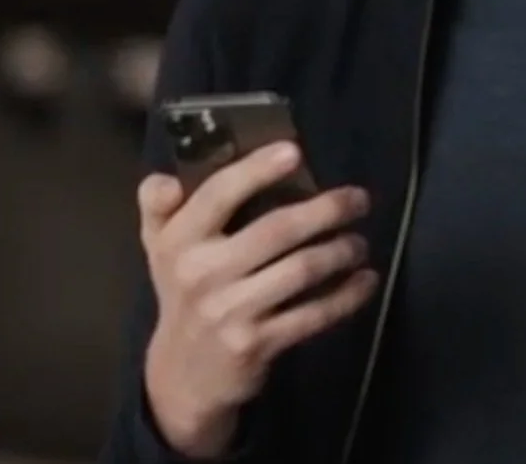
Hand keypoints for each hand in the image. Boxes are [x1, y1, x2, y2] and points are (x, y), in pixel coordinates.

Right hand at [138, 142, 378, 458]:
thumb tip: (167, 179)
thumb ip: (159, 206)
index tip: (294, 151)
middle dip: (326, 210)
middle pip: (276, 230)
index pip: (217, 196)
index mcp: (179, 241)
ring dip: (341, 251)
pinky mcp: (256, 344)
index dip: (255, 171)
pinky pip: (313, 315)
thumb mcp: (160, 247)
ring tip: (359, 242)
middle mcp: (202, 273)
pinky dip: (347, 296)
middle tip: (359, 199)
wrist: (183, 374)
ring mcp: (230, 311)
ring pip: (301, 271)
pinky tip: (366, 280)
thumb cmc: (183, 291)